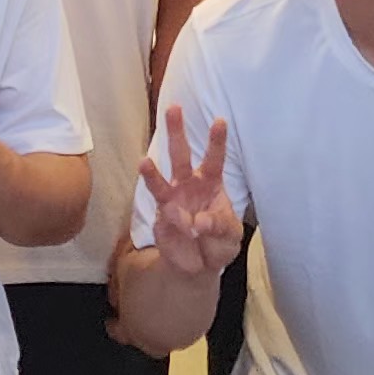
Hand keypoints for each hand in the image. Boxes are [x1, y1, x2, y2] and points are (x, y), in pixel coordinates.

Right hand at [139, 108, 240, 278]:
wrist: (199, 266)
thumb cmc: (218, 243)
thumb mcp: (230, 237)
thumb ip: (219, 227)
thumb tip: (200, 221)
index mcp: (211, 183)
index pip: (214, 158)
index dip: (216, 141)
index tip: (220, 120)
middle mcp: (188, 185)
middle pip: (181, 156)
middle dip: (176, 133)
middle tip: (173, 108)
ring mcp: (172, 200)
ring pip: (160, 180)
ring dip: (152, 171)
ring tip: (144, 162)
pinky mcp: (160, 217)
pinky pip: (164, 215)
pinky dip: (172, 219)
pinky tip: (180, 222)